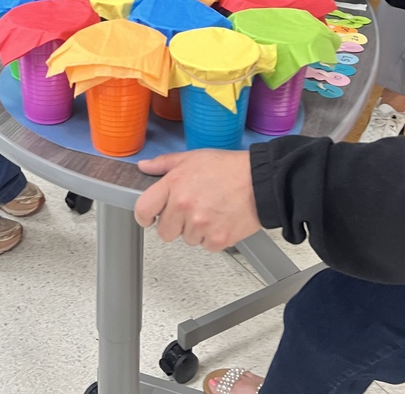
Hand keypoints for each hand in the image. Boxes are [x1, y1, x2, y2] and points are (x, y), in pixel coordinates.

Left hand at [134, 149, 260, 250]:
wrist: (260, 181)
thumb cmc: (228, 168)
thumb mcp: (192, 158)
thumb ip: (164, 164)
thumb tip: (144, 167)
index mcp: (174, 185)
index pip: (144, 209)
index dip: (144, 215)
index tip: (149, 217)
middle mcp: (184, 206)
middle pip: (165, 232)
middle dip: (174, 224)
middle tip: (189, 210)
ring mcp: (201, 225)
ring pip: (187, 239)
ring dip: (195, 230)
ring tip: (210, 210)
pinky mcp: (218, 239)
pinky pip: (205, 246)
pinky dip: (212, 237)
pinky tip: (220, 219)